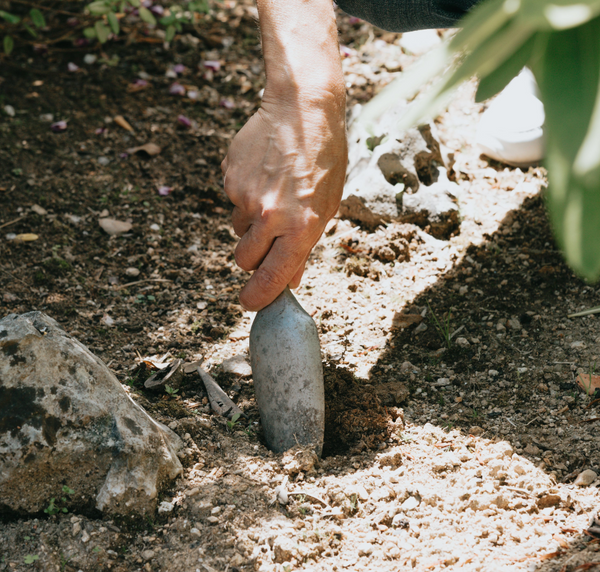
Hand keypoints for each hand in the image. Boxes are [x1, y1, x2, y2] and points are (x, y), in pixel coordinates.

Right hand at [222, 89, 346, 310]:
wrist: (301, 108)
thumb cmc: (324, 159)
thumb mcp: (326, 207)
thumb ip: (305, 246)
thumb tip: (292, 279)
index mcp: (300, 226)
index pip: (272, 276)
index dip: (258, 296)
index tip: (250, 304)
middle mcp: (270, 215)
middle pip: (244, 259)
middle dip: (253, 257)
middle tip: (267, 239)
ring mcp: (245, 196)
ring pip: (237, 229)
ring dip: (250, 223)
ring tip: (273, 192)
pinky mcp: (229, 178)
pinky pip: (232, 201)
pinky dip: (244, 195)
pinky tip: (263, 174)